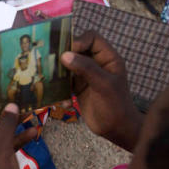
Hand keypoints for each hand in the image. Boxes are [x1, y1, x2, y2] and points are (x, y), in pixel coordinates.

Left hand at [0, 104, 36, 168]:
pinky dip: (19, 138)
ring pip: (0, 134)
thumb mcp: (2, 146)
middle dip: (1, 117)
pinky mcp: (2, 161)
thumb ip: (7, 124)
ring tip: (28, 115)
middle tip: (14, 108)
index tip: (1, 108)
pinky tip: (33, 132)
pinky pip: (9, 144)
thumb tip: (12, 105)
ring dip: (13, 126)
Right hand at [60, 31, 142, 151]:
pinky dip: (62, 91)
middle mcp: (97, 64)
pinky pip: (65, 83)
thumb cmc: (116, 106)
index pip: (92, 38)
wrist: (117, 130)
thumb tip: (65, 55)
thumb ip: (86, 68)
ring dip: (59, 75)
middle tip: (51, 64)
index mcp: (108, 58)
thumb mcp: (103, 85)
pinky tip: (66, 103)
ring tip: (52, 83)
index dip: (78, 41)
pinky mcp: (79, 89)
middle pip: (76, 50)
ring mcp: (87, 76)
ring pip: (68, 66)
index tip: (66, 52)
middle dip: (64, 57)